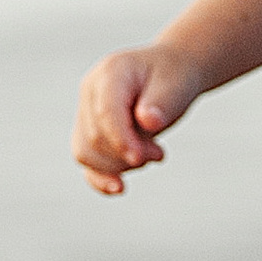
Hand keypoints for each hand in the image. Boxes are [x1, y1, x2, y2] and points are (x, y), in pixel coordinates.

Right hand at [72, 44, 204, 194]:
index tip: (142, 158)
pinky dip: (100, 177)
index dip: (121, 140)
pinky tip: (119, 188)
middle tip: (159, 153)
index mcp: (111, 72)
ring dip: (119, 165)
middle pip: (95, 137)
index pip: (105, 113)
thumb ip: (161, 103)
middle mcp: (91, 91)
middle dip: (127, 154)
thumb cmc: (174, 78)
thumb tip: (148, 122)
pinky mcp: (89, 131)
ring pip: (86, 152)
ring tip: (151, 155)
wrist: (172, 74)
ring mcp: (86, 111)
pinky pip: (86, 160)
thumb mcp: (176, 85)